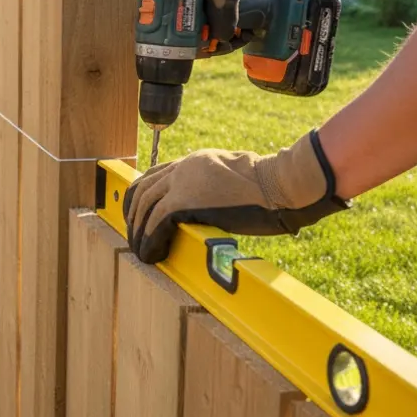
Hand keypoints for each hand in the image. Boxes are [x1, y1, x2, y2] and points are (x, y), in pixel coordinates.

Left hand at [124, 131, 349, 263]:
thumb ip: (216, 189)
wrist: (283, 184)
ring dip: (138, 232)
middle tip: (133, 236)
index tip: (137, 214)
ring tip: (141, 252)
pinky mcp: (185, 201)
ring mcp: (183, 182)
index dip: (142, 196)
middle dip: (133, 215)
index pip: (155, 175)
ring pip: (144, 207)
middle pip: (143, 189)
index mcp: (196, 161)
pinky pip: (155, 223)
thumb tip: (211, 208)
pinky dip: (149, 241)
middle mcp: (185, 167)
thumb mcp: (237, 181)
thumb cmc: (273, 188)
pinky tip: (152, 255)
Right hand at [178, 0, 288, 45]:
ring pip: (198, 15)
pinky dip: (219, 18)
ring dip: (211, 28)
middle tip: (212, 46)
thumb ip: (223, 15)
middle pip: (183, 20)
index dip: (177, 36)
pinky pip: (211, 8)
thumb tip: (221, 39)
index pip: (167, 18)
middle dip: (198, 35)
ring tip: (225, 37)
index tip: (191, 48)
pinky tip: (229, 26)